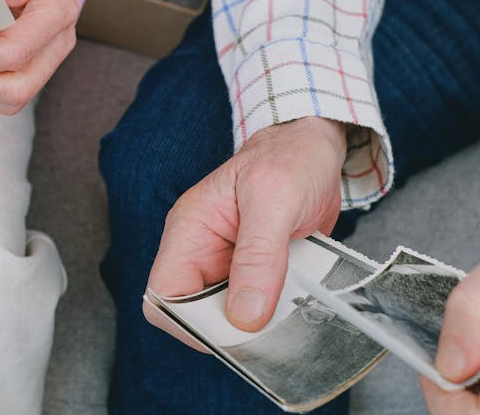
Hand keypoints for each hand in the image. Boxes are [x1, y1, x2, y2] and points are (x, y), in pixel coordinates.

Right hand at [144, 117, 347, 343]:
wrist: (316, 147)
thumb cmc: (288, 158)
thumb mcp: (274, 200)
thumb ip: (258, 257)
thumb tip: (245, 314)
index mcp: (189, 232)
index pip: (163, 295)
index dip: (189, 323)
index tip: (232, 331)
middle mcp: (202, 253)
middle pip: (195, 315)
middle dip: (230, 327)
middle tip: (270, 324)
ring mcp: (229, 266)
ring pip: (229, 318)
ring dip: (259, 324)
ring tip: (290, 308)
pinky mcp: (257, 274)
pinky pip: (258, 309)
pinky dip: (278, 314)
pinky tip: (300, 302)